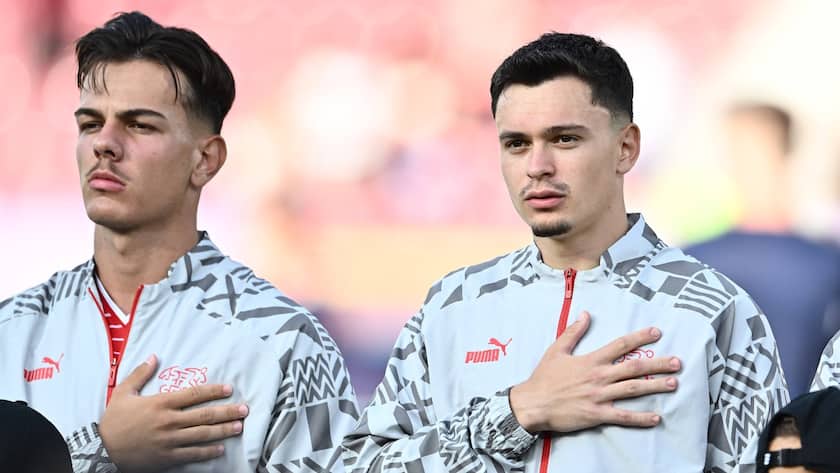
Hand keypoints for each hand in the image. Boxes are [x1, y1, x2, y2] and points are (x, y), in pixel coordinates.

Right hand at [99, 355, 248, 472]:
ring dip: (222, 430)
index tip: (229, 389)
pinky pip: (191, 454)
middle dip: (227, 412)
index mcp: (160, 403)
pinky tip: (220, 449)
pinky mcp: (167, 457)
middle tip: (244, 409)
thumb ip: (140, 374)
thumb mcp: (123, 392)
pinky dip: (207, 452)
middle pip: (204, 415)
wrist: (101, 450)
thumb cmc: (113, 421)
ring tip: (239, 427)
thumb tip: (154, 356)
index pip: (194, 395)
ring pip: (202, 435)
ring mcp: (169, 441)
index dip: (213, 391)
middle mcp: (169, 421)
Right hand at [509, 311, 680, 433]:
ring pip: (633, 390)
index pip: (620, 345)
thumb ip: (573, 332)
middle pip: (634, 367)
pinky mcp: (597, 414)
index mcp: (591, 360)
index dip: (640, 337)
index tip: (657, 332)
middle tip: (677, 362)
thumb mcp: (556, 350)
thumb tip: (586, 314)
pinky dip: (641, 418)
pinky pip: (623, 416)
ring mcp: (600, 396)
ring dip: (655, 386)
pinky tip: (656, 417)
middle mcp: (599, 376)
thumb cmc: (544, 377)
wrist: (533, 403)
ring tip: (673, 383)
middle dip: (658, 364)